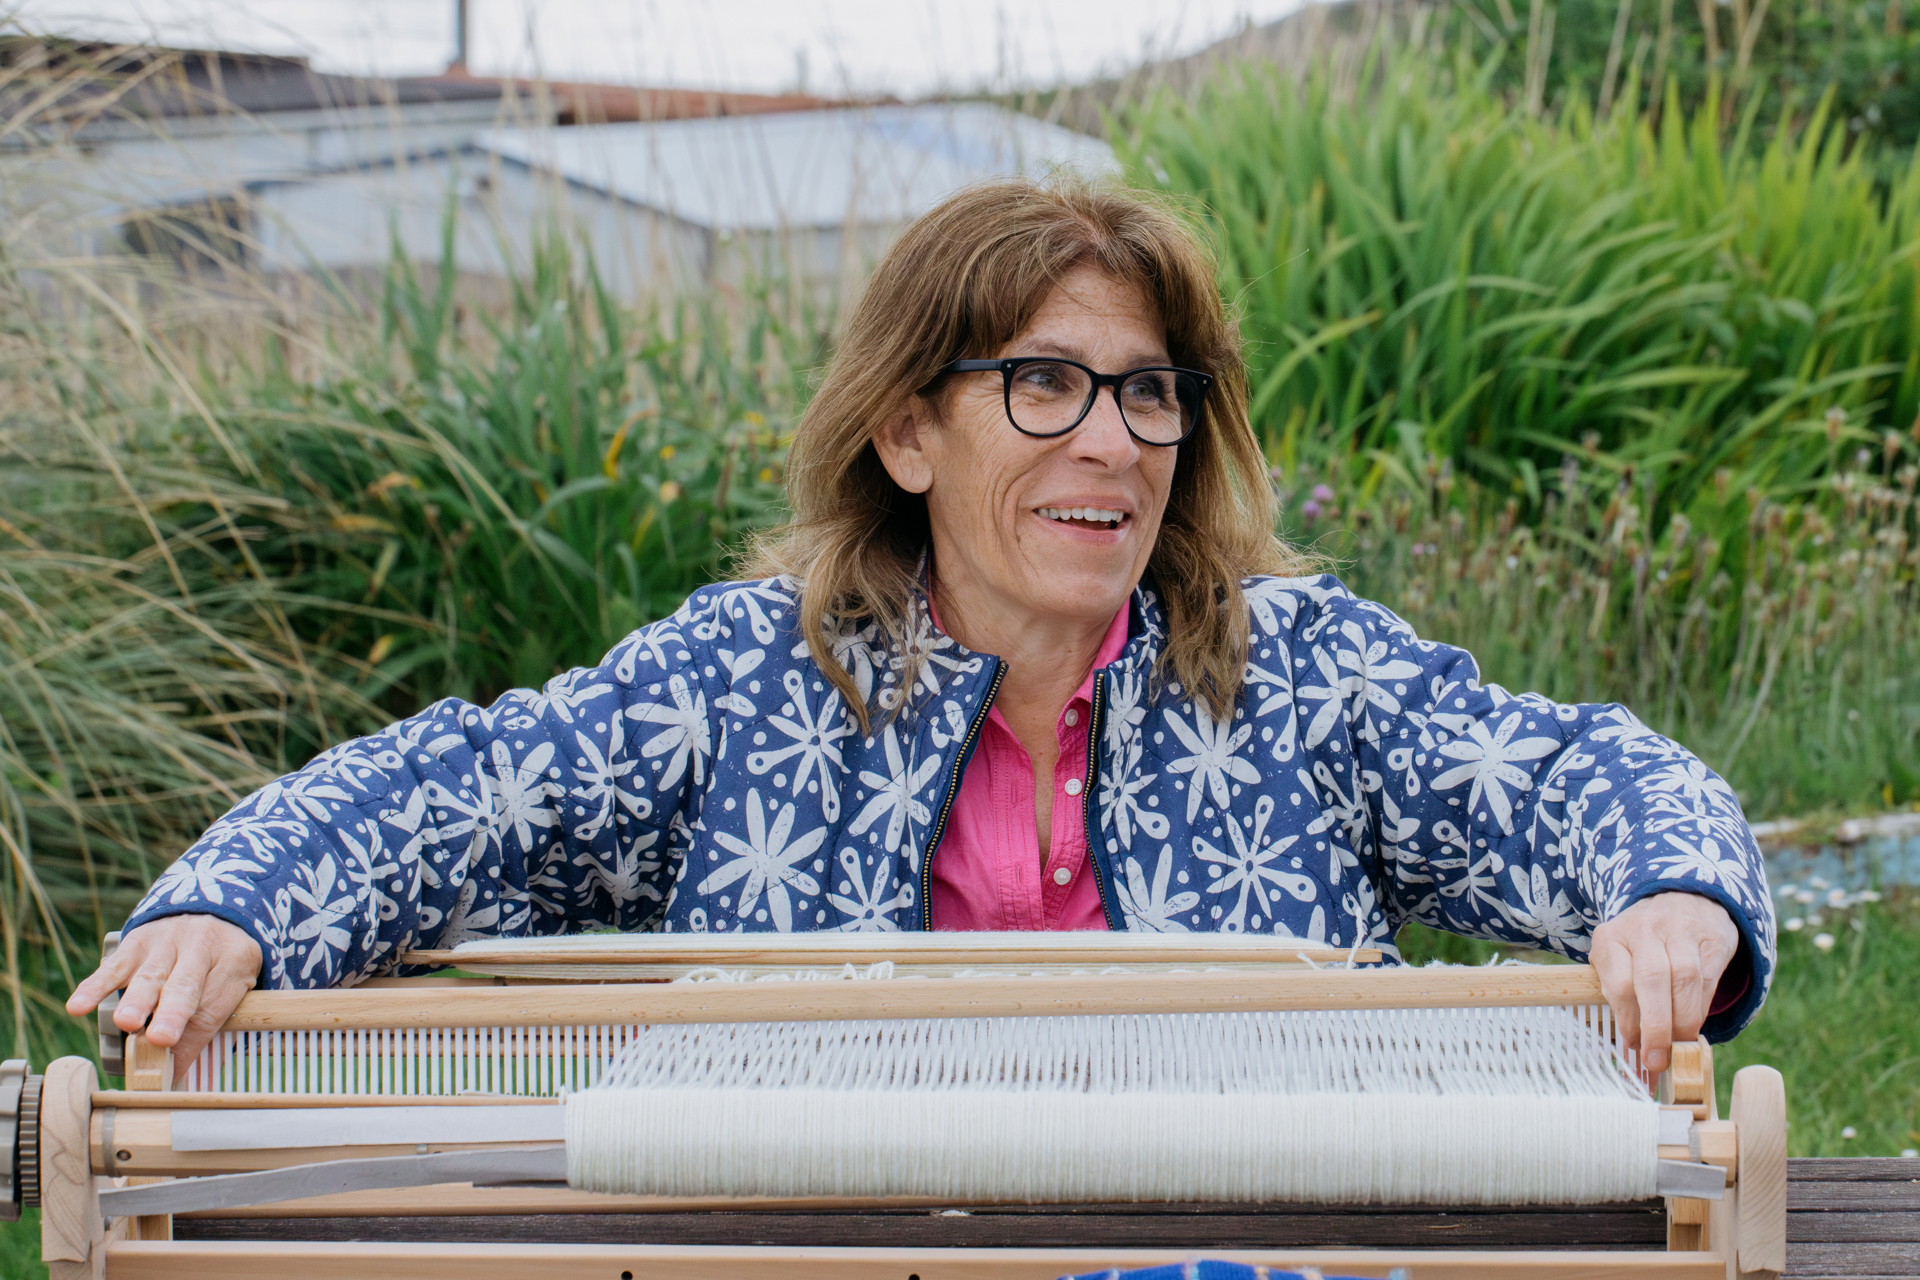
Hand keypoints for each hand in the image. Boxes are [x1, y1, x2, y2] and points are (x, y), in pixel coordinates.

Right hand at [66, 915, 262, 1081]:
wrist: (208, 911)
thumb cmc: (218, 962)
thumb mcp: (229, 984)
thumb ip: (205, 1024)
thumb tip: (173, 1075)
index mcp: (234, 960)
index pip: (215, 1004)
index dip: (195, 1037)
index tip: (175, 1068)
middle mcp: (202, 947)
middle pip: (186, 985)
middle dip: (173, 1013)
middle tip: (161, 1038)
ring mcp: (168, 942)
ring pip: (151, 974)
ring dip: (137, 1000)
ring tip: (126, 1022)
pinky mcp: (137, 941)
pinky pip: (115, 965)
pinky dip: (96, 986)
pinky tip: (79, 1005)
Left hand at [1591, 892, 1738, 1077]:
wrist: (1681, 899)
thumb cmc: (1642, 944)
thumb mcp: (1619, 959)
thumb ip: (1621, 995)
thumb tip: (1633, 1050)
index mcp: (1612, 937)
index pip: (1618, 983)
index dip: (1628, 1021)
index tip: (1634, 1048)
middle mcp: (1644, 929)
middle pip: (1651, 980)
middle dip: (1656, 1026)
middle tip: (1658, 1060)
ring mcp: (1680, 930)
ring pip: (1684, 980)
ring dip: (1682, 1021)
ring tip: (1678, 1047)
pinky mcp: (1712, 938)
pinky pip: (1708, 980)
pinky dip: (1701, 1008)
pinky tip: (1694, 1024)